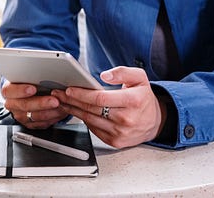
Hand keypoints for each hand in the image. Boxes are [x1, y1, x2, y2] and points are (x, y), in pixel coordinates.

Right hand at [1, 81, 67, 128]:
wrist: (26, 94)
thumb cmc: (28, 82)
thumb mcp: (27, 76)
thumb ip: (31, 76)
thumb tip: (44, 70)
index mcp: (8, 91)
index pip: (10, 91)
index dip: (21, 90)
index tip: (33, 88)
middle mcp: (12, 104)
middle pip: (25, 105)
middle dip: (41, 103)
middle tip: (54, 100)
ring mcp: (21, 115)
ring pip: (35, 116)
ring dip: (51, 111)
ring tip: (61, 105)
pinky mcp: (30, 124)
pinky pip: (42, 123)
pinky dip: (53, 117)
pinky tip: (61, 111)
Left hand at [51, 66, 165, 148]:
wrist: (154, 122)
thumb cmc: (143, 98)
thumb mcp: (140, 78)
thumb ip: (123, 72)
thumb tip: (103, 76)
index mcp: (133, 101)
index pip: (100, 98)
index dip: (82, 94)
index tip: (69, 89)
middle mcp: (127, 119)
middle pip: (92, 109)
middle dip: (72, 101)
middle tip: (58, 94)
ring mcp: (120, 133)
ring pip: (90, 120)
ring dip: (73, 111)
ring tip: (63, 102)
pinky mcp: (115, 141)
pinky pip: (94, 129)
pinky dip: (83, 120)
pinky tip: (76, 112)